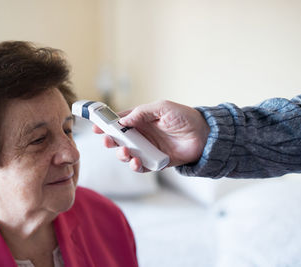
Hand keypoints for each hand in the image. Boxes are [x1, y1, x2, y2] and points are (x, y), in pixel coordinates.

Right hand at [92, 100, 209, 171]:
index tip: (96, 126)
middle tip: (107, 140)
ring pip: (127, 154)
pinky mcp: (155, 162)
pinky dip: (135, 166)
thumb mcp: (162, 108)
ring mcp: (147, 149)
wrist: (204, 135)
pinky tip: (136, 162)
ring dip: (121, 154)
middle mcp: (142, 135)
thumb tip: (123, 120)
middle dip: (110, 140)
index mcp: (141, 120)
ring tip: (125, 152)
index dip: (107, 124)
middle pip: (119, 140)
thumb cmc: (184, 117)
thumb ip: (142, 112)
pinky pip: (140, 166)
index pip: (119, 122)